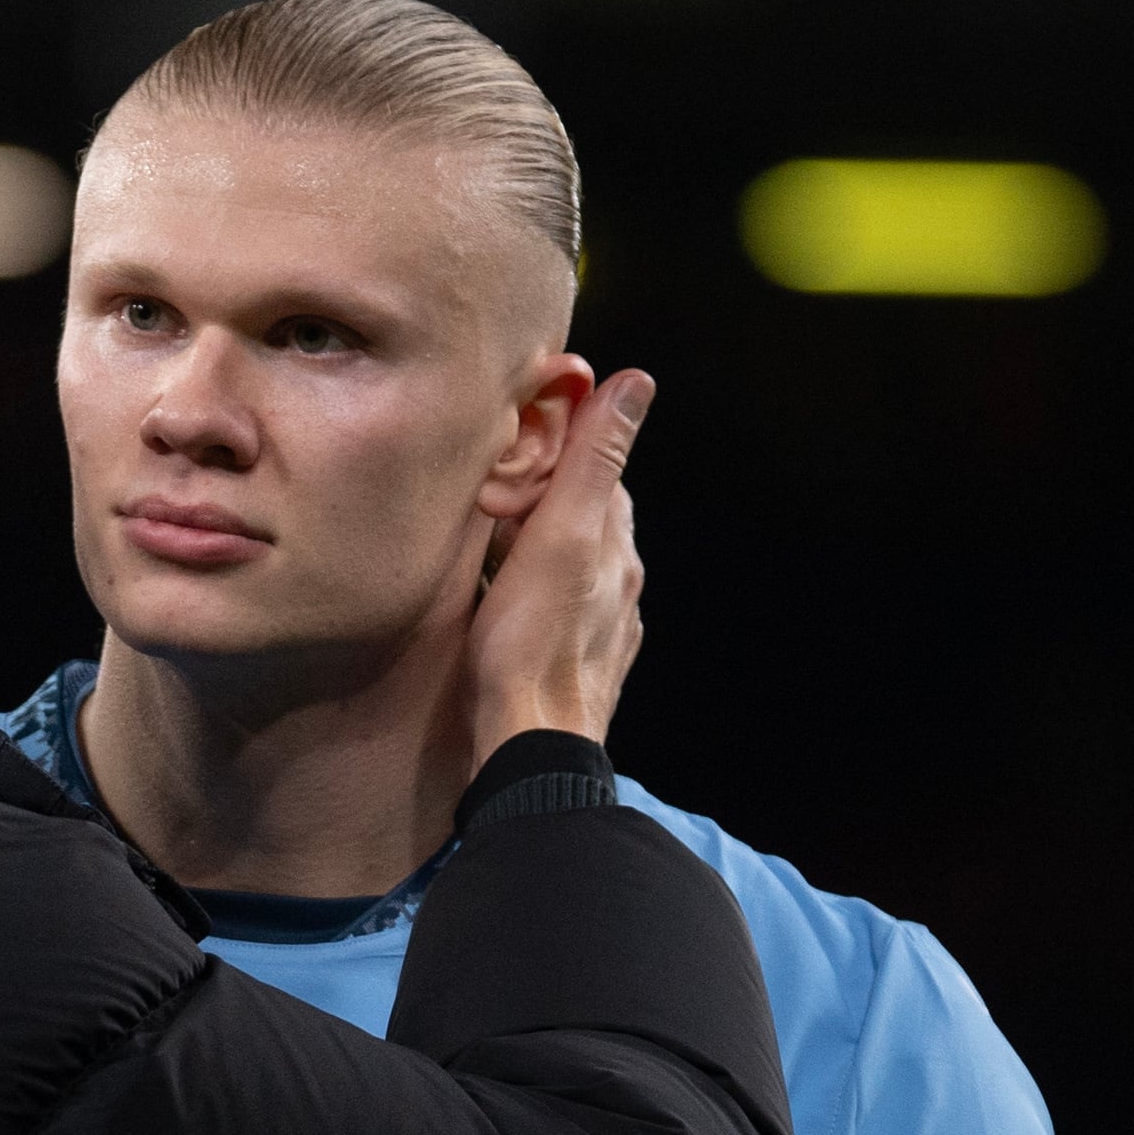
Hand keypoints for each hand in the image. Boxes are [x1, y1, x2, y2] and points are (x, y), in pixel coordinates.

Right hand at [467, 366, 651, 752]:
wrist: (529, 749)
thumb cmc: (532, 646)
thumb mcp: (561, 536)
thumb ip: (594, 461)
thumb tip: (635, 385)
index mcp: (616, 550)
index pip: (602, 474)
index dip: (569, 446)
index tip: (530, 430)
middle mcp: (620, 589)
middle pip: (590, 521)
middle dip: (553, 495)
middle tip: (503, 480)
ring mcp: (602, 633)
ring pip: (577, 569)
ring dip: (545, 547)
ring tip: (499, 537)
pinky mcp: (577, 669)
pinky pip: (563, 612)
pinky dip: (540, 592)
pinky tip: (512, 600)